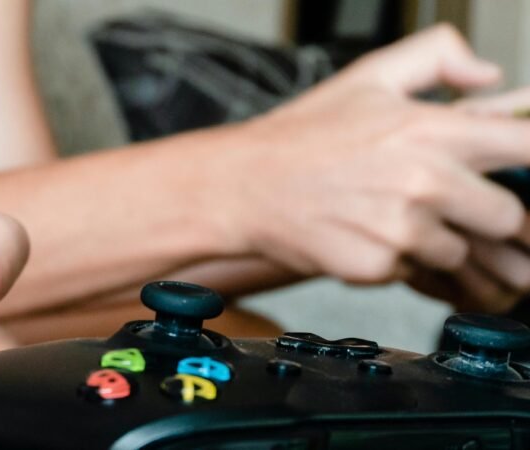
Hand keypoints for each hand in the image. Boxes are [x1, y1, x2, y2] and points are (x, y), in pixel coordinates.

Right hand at [206, 25, 528, 294]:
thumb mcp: (368, 76)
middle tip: (469, 213)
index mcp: (429, 130)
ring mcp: (400, 230)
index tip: (529, 171)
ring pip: (461, 253)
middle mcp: (422, 181)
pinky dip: (399, 263)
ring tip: (402, 223)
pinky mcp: (377, 267)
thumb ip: (437, 57)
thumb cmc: (299, 137)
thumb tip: (489, 77)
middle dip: (495, 219)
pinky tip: (371, 237)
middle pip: (509, 218)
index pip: (527, 147)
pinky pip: (413, 274)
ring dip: (442, 245)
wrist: (239, 187)